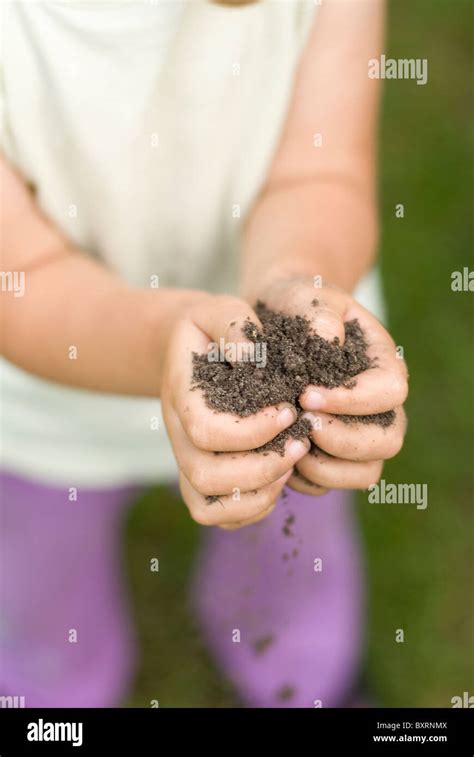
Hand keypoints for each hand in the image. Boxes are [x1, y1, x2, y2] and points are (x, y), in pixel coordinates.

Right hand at [161, 294, 309, 528]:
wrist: (193, 349)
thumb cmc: (213, 328)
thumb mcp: (221, 308)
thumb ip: (234, 324)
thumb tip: (252, 357)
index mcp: (181, 396)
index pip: (207, 431)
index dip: (252, 430)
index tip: (290, 412)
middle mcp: (178, 435)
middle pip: (206, 477)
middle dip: (261, 467)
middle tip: (300, 444)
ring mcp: (188, 460)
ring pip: (208, 506)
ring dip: (257, 494)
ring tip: (292, 465)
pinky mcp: (203, 476)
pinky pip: (219, 514)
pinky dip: (252, 508)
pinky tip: (281, 477)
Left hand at [254, 277, 407, 494]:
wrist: (272, 322)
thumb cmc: (291, 305)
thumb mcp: (301, 294)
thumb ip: (318, 310)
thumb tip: (329, 339)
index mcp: (382, 363)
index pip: (391, 391)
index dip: (352, 399)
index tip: (305, 395)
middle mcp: (379, 404)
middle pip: (387, 440)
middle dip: (343, 439)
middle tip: (300, 424)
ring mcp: (359, 432)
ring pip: (366, 471)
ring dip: (327, 466)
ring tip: (288, 444)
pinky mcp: (333, 455)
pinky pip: (332, 483)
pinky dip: (308, 479)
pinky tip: (279, 455)